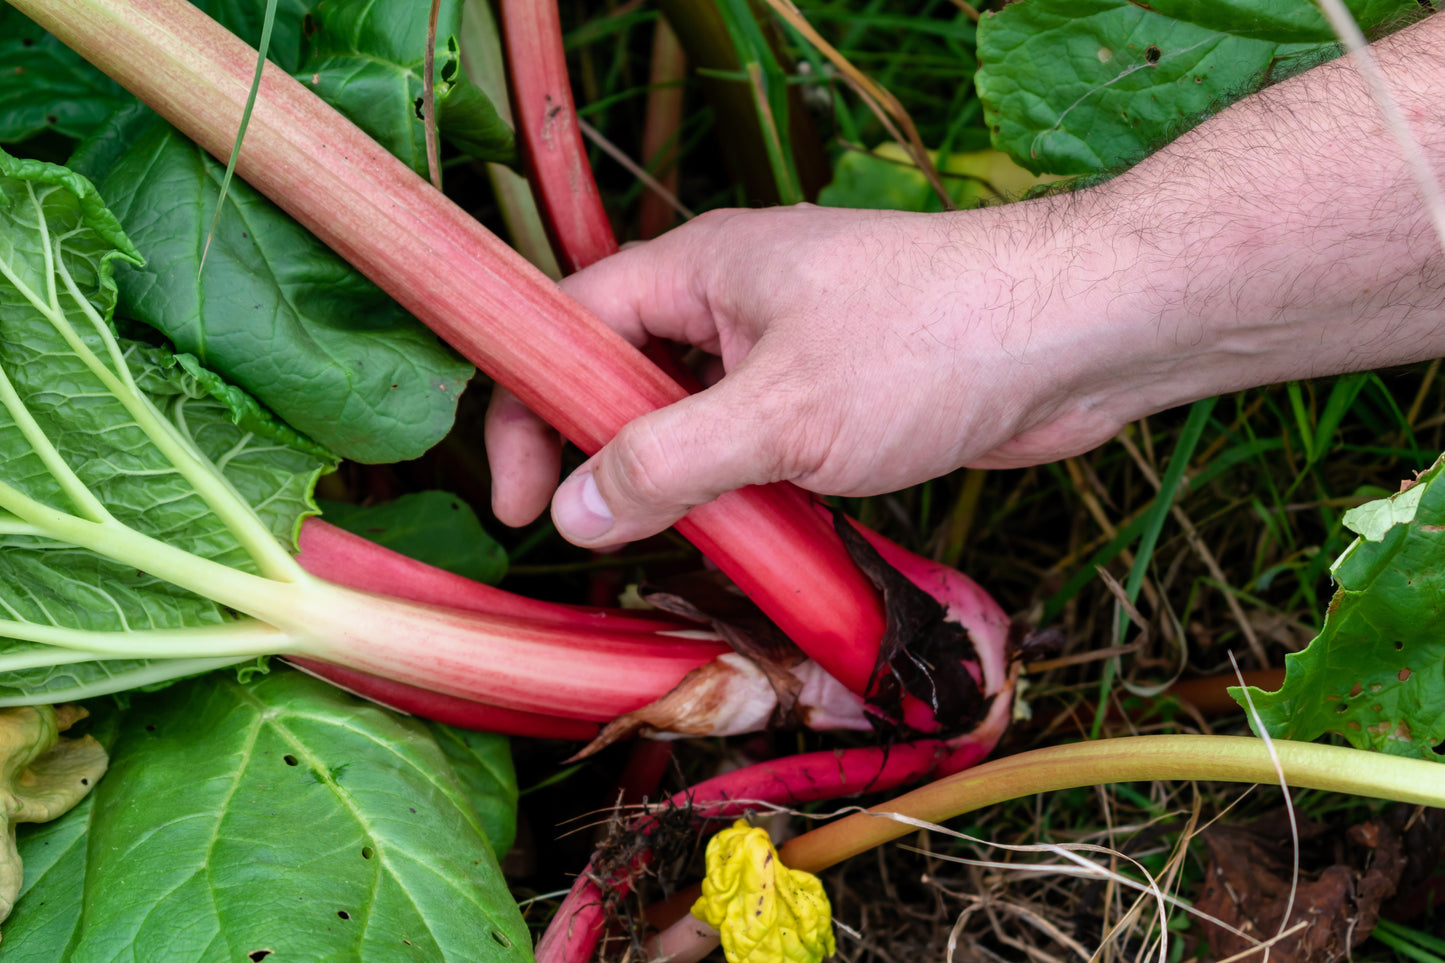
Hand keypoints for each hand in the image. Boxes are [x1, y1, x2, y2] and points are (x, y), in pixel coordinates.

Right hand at [486, 200, 1178, 546]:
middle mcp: (733, 300)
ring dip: (670, 480)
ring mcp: (785, 346)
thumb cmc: (930, 344)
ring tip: (656, 550)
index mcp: (700, 269)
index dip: (525, 406)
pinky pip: (752, 442)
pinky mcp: (832, 394)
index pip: (570, 325)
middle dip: (594, 452)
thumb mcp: (780, 413)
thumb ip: (667, 461)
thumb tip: (575, 512)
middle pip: (623, 374)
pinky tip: (736, 540)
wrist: (1076, 337)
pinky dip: (735, 489)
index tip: (519, 498)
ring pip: (692, 417)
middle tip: (584, 535)